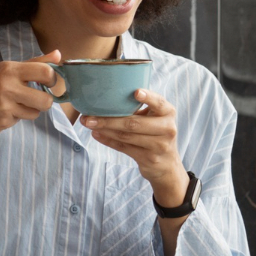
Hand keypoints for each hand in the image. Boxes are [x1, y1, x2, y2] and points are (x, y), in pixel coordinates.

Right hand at [0, 50, 60, 185]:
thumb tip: (59, 55)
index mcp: (9, 69)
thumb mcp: (2, 68)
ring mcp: (4, 106)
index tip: (49, 83)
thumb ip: (33, 63)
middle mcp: (7, 87)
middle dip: (45, 101)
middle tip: (35, 98)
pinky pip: (20, 121)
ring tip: (12, 103)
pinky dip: (14, 117)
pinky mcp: (2, 122)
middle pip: (46, 101)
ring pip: (35, 113)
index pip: (46, 73)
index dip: (53, 80)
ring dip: (29, 110)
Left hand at [83, 88, 187, 204]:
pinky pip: (124, 147)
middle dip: (109, 120)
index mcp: (168, 113)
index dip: (148, 97)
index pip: (159, 103)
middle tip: (87, 116)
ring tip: (88, 124)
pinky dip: (108, 140)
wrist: (167, 163)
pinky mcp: (149, 158)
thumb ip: (140, 108)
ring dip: (104, 130)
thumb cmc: (156, 133)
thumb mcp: (155, 118)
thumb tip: (107, 96)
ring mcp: (159, 145)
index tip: (136, 92)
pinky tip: (96, 134)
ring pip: (126, 136)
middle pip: (134, 123)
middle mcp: (167, 128)